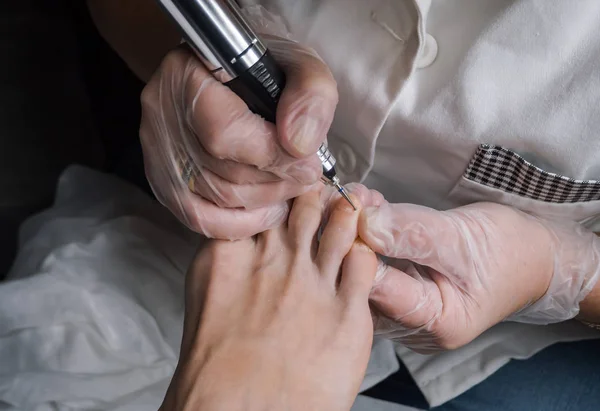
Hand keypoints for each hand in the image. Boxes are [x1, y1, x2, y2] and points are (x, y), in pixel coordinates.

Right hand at [140, 6, 337, 238]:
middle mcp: (162, 116)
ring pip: (215, 199)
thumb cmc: (263, 70)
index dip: (273, 156)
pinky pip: (199, 218)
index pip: (224, 133)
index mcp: (188, 75)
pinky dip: (241, 223)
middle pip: (222, 172)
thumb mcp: (298, 64)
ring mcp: (159, 153)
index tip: (309, 161)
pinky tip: (268, 210)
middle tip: (307, 177)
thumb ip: (310, 94)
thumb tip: (300, 145)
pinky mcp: (164, 181)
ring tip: (292, 187)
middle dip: (277, 181)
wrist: (229, 74)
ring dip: (266, 201)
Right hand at [160, 186, 380, 410]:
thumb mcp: (206, 292)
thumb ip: (225, 256)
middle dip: (314, 188)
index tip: (287, 180)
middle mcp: (276, 261)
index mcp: (234, 253)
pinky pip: (365, 261)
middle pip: (303, 205)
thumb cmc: (217, 365)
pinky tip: (363, 248)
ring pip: (339, 224)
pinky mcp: (348, 311)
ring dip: (346, 210)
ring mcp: (314, 283)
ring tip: (351, 202)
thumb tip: (241, 233)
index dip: (277, 186)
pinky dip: (365, 249)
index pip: (263, 201)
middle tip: (322, 182)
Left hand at [358, 201, 599, 352]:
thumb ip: (412, 232)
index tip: (347, 208)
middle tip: (343, 197)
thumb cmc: (507, 249)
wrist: (532, 257)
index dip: (355, 248)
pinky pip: (374, 266)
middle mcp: (414, 326)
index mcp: (437, 322)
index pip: (378, 287)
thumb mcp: (461, 236)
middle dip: (349, 237)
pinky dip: (366, 237)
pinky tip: (362, 209)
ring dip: (355, 233)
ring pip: (365, 273)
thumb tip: (364, 221)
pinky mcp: (401, 294)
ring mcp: (405, 312)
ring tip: (351, 197)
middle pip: (364, 284)